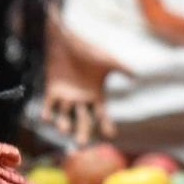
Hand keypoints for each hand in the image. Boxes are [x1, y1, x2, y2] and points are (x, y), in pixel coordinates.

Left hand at [40, 6, 129, 146]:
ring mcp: (66, 97)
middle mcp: (81, 100)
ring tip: (64, 129)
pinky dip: (47, 112)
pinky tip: (46, 118)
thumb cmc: (88, 49)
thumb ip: (122, 68)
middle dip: (82, 132)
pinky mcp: (52, 90)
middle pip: (83, 121)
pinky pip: (49, 105)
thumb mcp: (108, 60)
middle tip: (81, 144)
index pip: (102, 116)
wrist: (67, 39)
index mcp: (96, 95)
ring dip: (63, 124)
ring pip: (65, 116)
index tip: (109, 135)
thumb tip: (138, 76)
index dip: (105, 125)